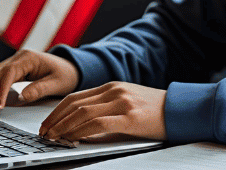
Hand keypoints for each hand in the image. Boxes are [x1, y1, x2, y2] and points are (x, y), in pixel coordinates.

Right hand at [0, 49, 79, 108]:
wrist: (70, 67)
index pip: (8, 73)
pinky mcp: (11, 70)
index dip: (1, 90)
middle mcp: (17, 58)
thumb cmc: (65, 75)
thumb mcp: (57, 84)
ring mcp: (13, 63)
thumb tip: (21, 98)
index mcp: (29, 58)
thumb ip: (40, 89)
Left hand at [39, 82, 166, 142]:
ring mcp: (121, 102)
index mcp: (111, 86)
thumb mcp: (127, 103)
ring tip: (53, 138)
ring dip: (63, 127)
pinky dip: (80, 131)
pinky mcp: (129, 117)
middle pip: (74, 103)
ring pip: (82, 113)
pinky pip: (97, 124)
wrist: (180, 110)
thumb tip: (81, 125)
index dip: (57, 111)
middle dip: (55, 119)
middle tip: (44, 133)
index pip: (75, 97)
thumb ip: (106, 108)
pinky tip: (73, 139)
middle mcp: (114, 90)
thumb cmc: (155, 110)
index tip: (47, 123)